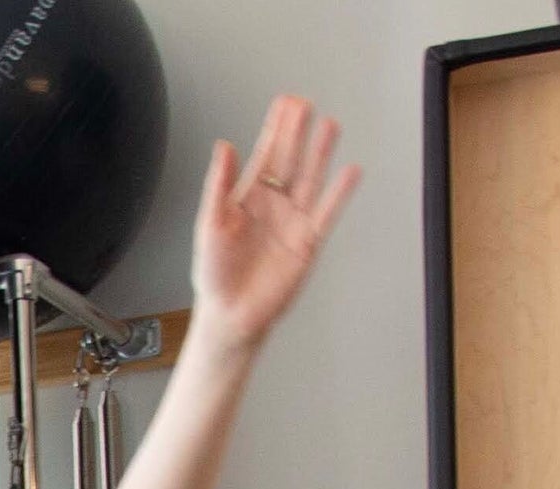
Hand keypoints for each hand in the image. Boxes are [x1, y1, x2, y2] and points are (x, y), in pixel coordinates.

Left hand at [188, 95, 359, 350]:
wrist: (230, 315)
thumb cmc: (215, 274)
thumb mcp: (209, 224)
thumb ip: (218, 185)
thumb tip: (225, 145)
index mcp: (247, 197)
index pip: (266, 154)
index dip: (276, 128)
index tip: (286, 102)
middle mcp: (273, 204)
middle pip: (290, 160)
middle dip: (298, 132)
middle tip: (307, 103)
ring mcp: (292, 221)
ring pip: (310, 179)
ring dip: (320, 153)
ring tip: (330, 125)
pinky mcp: (308, 242)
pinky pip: (327, 212)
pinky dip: (339, 193)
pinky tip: (350, 171)